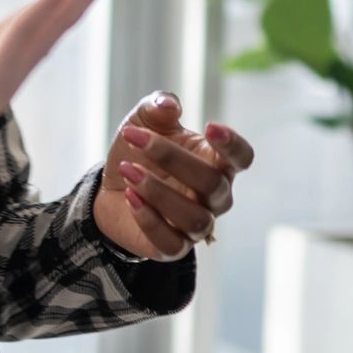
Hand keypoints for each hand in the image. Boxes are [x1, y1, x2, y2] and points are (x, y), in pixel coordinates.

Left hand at [93, 93, 255, 260]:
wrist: (110, 190)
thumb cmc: (139, 153)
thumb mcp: (143, 122)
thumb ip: (157, 107)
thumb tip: (168, 104)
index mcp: (216, 163)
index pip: (242, 158)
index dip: (233, 145)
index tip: (210, 127)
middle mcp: (214, 197)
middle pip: (212, 183)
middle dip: (173, 159)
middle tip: (136, 139)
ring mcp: (196, 225)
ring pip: (195, 218)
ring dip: (159, 193)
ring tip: (128, 171)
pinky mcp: (172, 248)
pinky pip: (171, 243)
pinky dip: (149, 220)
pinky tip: (130, 197)